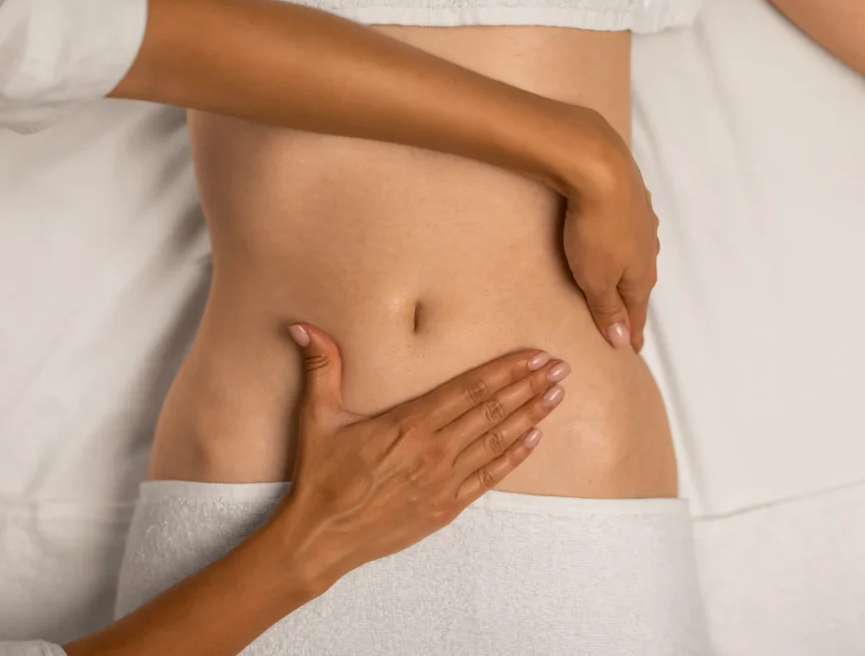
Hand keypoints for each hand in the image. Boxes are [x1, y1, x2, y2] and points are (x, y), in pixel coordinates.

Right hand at [268, 323, 570, 592]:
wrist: (321, 538)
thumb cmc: (320, 477)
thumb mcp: (316, 417)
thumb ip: (321, 368)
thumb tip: (303, 325)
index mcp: (408, 423)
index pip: (469, 389)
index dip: (505, 370)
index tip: (534, 356)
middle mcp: (433, 450)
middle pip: (492, 410)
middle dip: (529, 386)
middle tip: (561, 367)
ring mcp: (443, 480)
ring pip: (497, 441)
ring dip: (530, 416)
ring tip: (557, 395)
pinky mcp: (445, 507)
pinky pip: (488, 477)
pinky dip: (514, 457)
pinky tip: (534, 438)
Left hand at [557, 107, 659, 352]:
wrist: (600, 168)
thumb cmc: (595, 229)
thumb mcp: (595, 279)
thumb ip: (608, 310)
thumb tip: (623, 341)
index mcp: (640, 276)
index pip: (636, 313)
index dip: (632, 333)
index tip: (632, 350)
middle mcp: (649, 250)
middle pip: (639, 285)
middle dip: (632, 304)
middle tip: (628, 321)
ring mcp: (643, 222)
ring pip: (637, 255)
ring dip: (630, 271)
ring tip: (622, 282)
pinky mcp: (633, 198)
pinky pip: (629, 230)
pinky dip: (624, 243)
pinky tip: (621, 239)